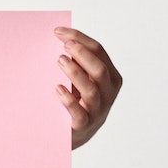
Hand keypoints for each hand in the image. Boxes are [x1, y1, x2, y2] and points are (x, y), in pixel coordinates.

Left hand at [54, 26, 121, 149]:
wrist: (72, 135)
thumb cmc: (76, 101)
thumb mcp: (81, 80)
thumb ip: (77, 62)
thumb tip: (61, 38)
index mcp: (110, 77)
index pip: (99, 52)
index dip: (80, 39)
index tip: (59, 31)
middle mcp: (107, 94)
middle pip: (100, 70)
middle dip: (82, 54)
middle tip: (64, 45)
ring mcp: (97, 111)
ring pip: (92, 90)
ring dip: (76, 73)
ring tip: (60, 61)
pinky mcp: (84, 126)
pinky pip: (79, 114)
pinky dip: (69, 100)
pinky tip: (57, 89)